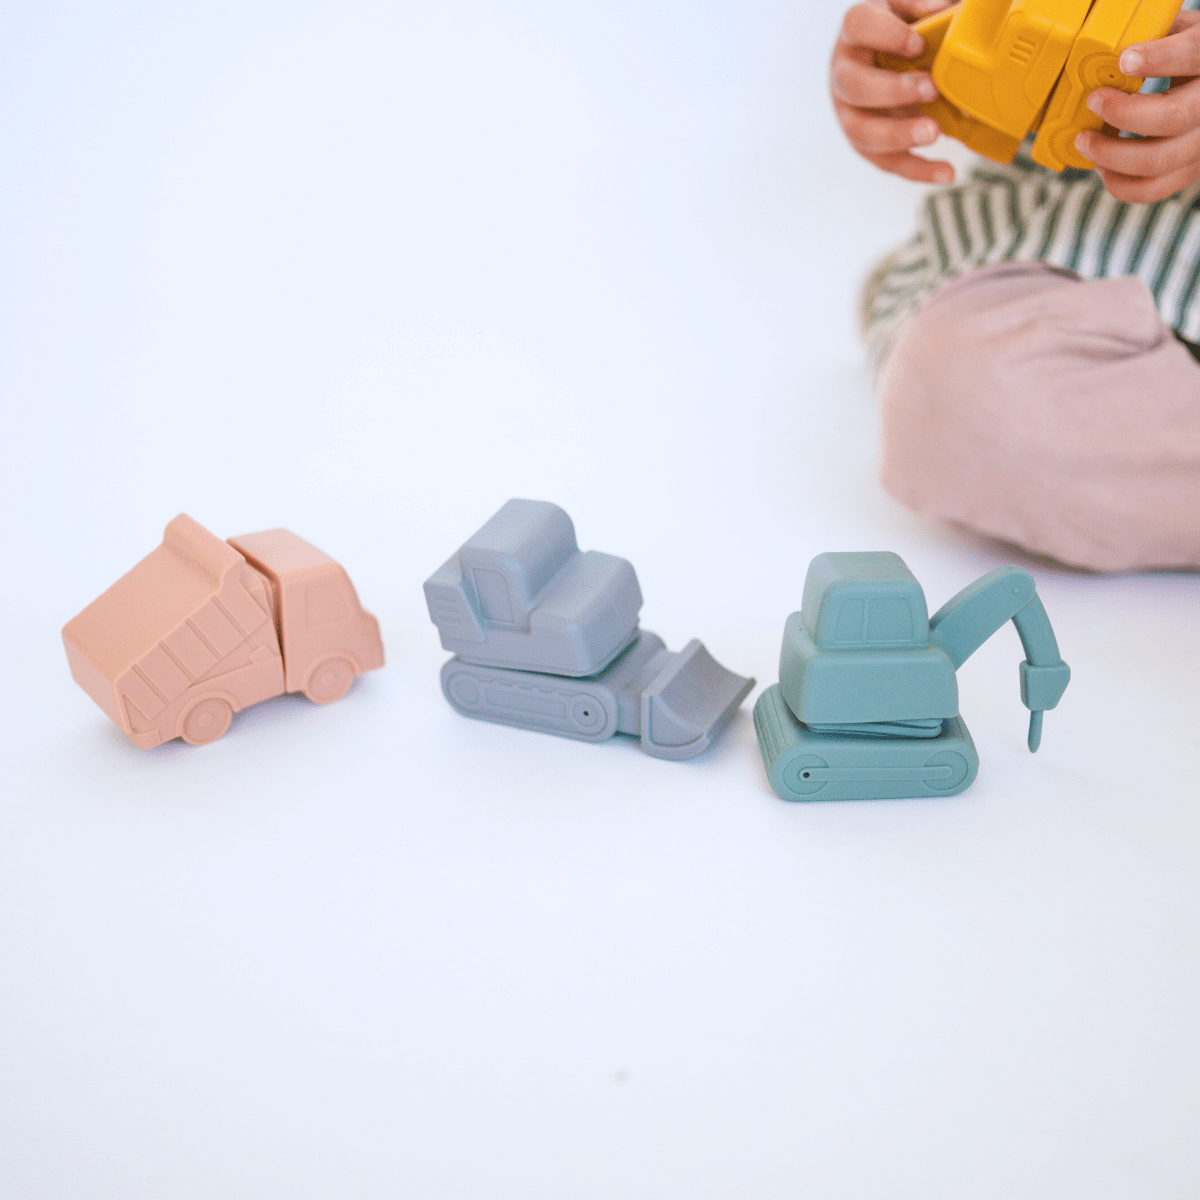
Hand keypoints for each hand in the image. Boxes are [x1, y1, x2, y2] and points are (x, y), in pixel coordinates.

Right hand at [830, 0, 957, 183]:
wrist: (886, 64)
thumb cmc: (900, 33)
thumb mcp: (907, 9)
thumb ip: (922, 4)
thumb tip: (946, 9)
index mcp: (855, 33)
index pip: (858, 25)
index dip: (886, 35)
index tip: (918, 44)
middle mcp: (844, 75)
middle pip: (854, 86)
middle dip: (891, 91)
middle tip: (930, 89)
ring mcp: (850, 114)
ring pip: (862, 132)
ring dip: (898, 135)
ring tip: (933, 133)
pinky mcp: (865, 144)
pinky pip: (886, 162)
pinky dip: (917, 170)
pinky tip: (946, 172)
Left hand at [1077, 11, 1199, 202]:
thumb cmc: (1196, 57)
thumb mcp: (1187, 33)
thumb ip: (1158, 35)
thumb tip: (1109, 45)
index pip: (1194, 56)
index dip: (1159, 59)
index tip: (1125, 59)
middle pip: (1171, 117)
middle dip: (1122, 112)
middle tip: (1093, 101)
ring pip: (1156, 161)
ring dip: (1109, 154)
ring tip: (1084, 140)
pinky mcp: (1191, 170)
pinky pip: (1152, 189)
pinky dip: (1119, 183)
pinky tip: (1101, 166)